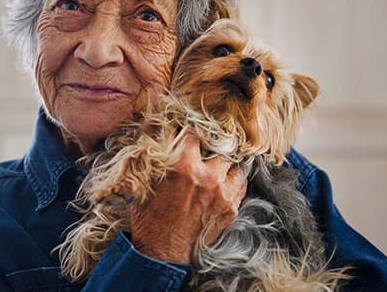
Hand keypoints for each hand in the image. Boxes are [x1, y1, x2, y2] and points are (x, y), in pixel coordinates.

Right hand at [129, 133, 247, 262]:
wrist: (161, 253)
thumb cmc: (149, 218)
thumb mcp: (146, 182)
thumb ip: (158, 159)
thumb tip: (162, 138)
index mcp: (183, 167)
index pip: (193, 134)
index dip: (188, 133)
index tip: (187, 136)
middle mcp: (208, 177)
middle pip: (219, 147)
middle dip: (210, 149)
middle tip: (203, 152)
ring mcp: (223, 194)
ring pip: (234, 165)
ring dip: (224, 165)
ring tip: (215, 168)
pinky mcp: (231, 209)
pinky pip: (240, 185)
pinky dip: (232, 182)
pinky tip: (222, 183)